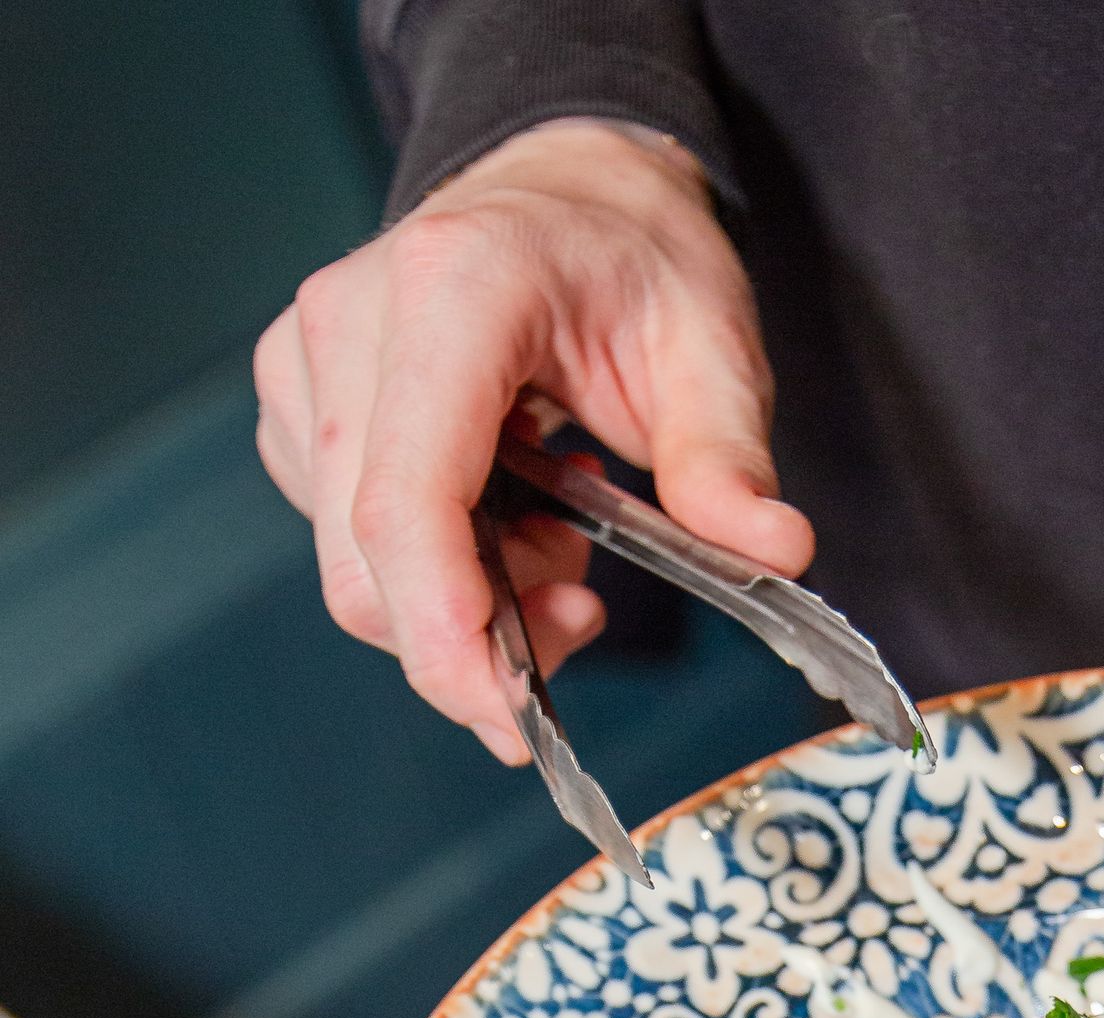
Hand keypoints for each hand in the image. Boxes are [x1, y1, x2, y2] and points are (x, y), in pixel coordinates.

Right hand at [253, 120, 812, 762]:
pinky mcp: (302, 403)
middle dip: (477, 642)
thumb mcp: (713, 346)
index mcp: (453, 292)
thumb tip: (774, 549)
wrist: (567, 187)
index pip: (406, 505)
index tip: (515, 716)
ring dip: (464, 606)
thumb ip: (729, 456)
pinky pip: (349, 541)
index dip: (447, 634)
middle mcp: (350, 321)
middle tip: (585, 616)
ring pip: (356, 569)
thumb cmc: (632, 257)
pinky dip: (436, 572)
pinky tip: (507, 522)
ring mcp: (310, 363)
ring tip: (558, 547)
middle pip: (369, 565)